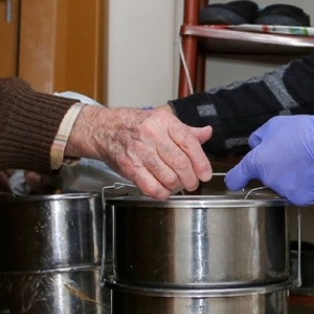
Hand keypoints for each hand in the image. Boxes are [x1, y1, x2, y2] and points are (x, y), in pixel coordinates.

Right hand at [65, 105, 212, 198]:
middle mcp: (152, 135)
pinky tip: (164, 189)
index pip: (189, 143)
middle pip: (180, 163)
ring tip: (178, 184)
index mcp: (164, 121)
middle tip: (193, 183)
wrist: (106, 129)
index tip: (206, 174)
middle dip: (191, 178)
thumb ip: (187, 130)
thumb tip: (207, 133)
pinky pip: (151, 187)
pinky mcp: (129, 167)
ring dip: (177, 186)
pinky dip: (162, 193)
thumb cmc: (137, 125)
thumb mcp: (163, 120)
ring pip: (168, 177)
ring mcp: (139, 151)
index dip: (201, 162)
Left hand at [224, 111, 313, 205]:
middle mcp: (269, 180)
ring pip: (284, 186)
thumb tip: (255, 146)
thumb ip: (258, 137)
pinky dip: (305, 185)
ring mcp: (286, 191)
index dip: (236, 179)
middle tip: (290, 155)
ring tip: (304, 162)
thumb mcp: (274, 124)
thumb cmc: (304, 131)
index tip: (238, 180)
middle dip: (275, 169)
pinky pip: (299, 193)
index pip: (235, 179)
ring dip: (290, 177)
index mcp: (258, 162)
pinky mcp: (302, 198)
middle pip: (266, 178)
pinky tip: (312, 172)